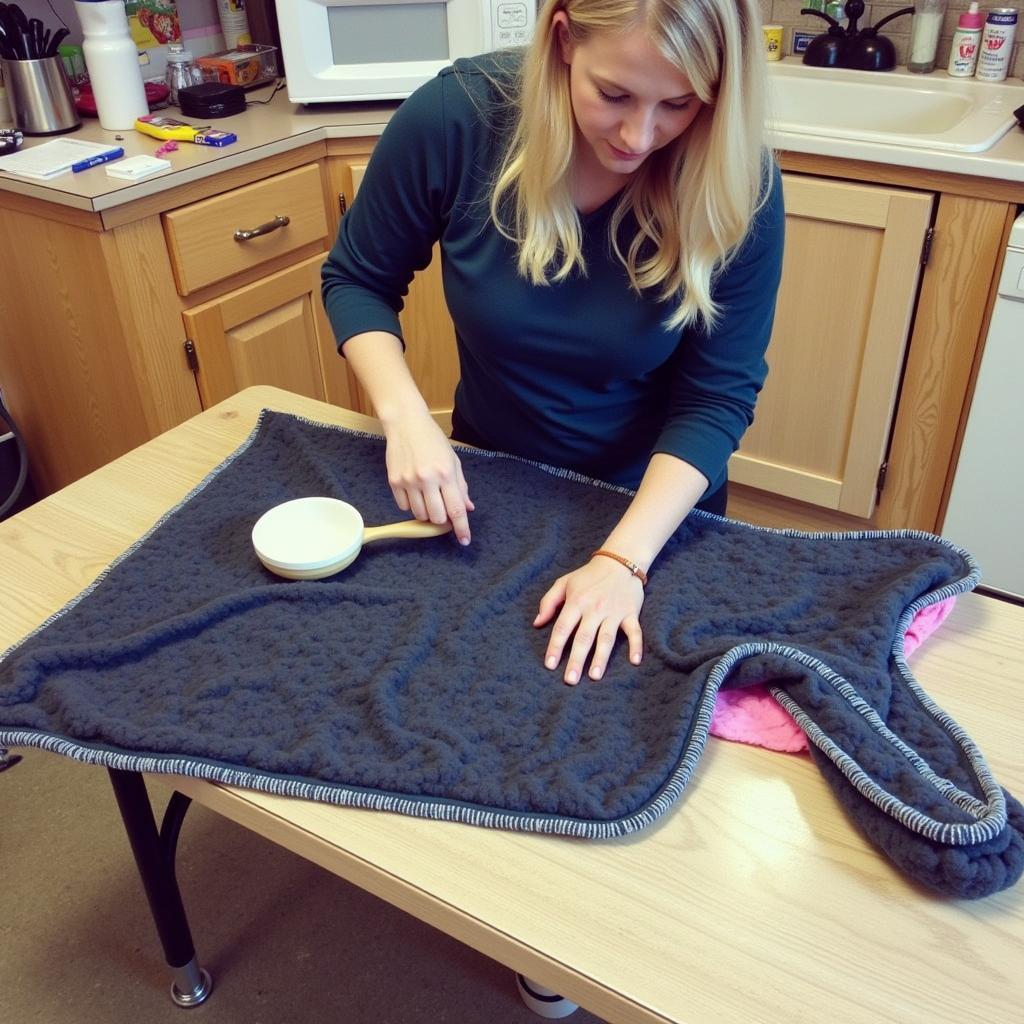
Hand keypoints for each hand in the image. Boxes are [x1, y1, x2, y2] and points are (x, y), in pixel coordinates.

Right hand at [382, 409, 474, 543]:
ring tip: (428, 496)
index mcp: (446, 473)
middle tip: (443, 508)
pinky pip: (404, 507)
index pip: (456, 509)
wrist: (406, 424)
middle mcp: (427, 479)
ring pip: (420, 515)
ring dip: (427, 512)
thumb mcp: (453, 461)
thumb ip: (461, 486)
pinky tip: (414, 490)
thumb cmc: (433, 441)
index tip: (464, 540)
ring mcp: (408, 481)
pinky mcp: (394, 482)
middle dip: (442, 519)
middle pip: (437, 518)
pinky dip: (411, 505)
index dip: (462, 528)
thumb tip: (468, 508)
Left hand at [533, 557, 643, 684]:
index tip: (550, 665)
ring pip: (606, 638)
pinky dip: (636, 646)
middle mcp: (594, 608)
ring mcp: (614, 612)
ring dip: (600, 658)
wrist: (619, 561)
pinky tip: (634, 662)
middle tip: (570, 680)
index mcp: (576, 601)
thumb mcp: (564, 583)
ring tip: (594, 677)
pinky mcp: (630, 613)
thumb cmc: (588, 576)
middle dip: (576, 660)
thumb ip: (548, 602)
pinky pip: (635, 631)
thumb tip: (537, 623)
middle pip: (584, 638)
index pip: (563, 628)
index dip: (555, 647)